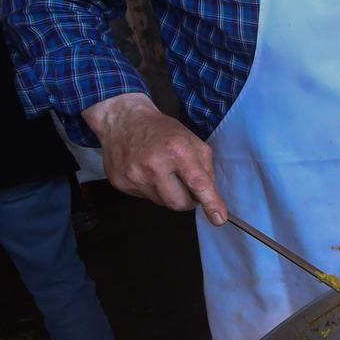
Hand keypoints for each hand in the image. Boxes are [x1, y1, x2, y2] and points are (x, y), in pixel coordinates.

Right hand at [83, 92, 226, 222]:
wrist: (123, 121)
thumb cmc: (162, 130)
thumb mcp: (192, 141)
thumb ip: (205, 169)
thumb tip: (211, 198)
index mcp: (177, 151)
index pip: (197, 183)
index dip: (210, 202)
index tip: (219, 218)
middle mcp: (154, 165)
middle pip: (179, 203)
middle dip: (188, 200)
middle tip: (185, 184)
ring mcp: (134, 176)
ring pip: (162, 203)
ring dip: (169, 193)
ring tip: (163, 173)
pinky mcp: (120, 183)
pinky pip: (145, 198)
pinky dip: (151, 190)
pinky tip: (146, 173)